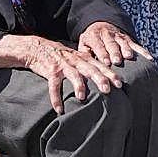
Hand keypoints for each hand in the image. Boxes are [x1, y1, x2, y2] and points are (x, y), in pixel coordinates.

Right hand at [0, 34, 122, 111]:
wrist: (37, 48)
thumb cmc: (60, 57)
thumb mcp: (76, 58)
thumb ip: (88, 66)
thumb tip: (105, 79)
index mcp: (83, 58)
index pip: (100, 65)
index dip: (110, 74)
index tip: (120, 83)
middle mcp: (75, 60)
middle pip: (90, 69)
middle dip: (100, 79)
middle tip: (109, 89)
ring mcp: (63, 65)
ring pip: (73, 75)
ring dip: (79, 86)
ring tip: (83, 98)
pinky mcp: (50, 71)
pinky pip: (54, 85)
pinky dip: (56, 98)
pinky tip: (59, 109)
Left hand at [77, 21, 149, 67]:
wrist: (100, 26)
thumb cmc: (91, 41)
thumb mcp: (83, 45)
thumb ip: (84, 54)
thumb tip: (84, 66)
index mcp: (94, 36)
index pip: (98, 45)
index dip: (102, 53)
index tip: (106, 62)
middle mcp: (107, 34)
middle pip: (111, 44)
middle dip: (115, 52)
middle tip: (117, 61)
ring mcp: (118, 36)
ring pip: (123, 43)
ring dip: (126, 50)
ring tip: (129, 57)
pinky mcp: (127, 38)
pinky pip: (136, 44)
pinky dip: (143, 51)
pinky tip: (149, 58)